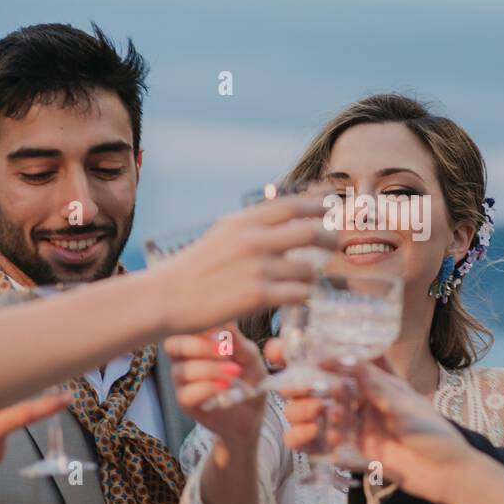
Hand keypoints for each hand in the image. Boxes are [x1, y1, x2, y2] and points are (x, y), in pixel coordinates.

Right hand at [150, 191, 337, 334]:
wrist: (167, 297)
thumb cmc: (194, 268)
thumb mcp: (222, 233)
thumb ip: (251, 225)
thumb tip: (282, 216)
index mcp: (243, 221)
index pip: (292, 205)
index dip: (319, 205)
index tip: (333, 207)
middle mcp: (254, 240)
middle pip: (311, 232)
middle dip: (330, 239)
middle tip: (336, 245)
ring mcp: (258, 268)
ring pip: (309, 268)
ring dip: (316, 275)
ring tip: (313, 279)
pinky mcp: (258, 296)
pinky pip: (299, 294)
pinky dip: (305, 296)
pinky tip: (302, 298)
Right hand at [164, 325, 266, 447]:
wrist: (252, 414)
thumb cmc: (249, 378)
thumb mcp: (250, 357)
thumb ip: (238, 342)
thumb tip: (227, 323)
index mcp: (196, 341)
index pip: (182, 327)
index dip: (197, 325)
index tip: (220, 331)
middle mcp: (184, 359)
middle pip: (172, 345)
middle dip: (199, 346)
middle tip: (225, 351)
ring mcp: (182, 381)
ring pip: (181, 370)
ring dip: (210, 369)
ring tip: (234, 373)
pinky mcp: (185, 402)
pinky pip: (186, 393)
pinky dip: (207, 388)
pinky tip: (225, 387)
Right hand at [281, 359, 475, 503]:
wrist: (445, 472)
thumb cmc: (433, 430)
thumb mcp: (406, 403)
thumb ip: (377, 385)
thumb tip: (352, 357)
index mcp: (367, 382)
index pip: (331, 364)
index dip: (309, 358)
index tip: (296, 354)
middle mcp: (352, 402)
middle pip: (309, 390)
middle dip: (300, 387)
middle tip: (310, 390)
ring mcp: (346, 428)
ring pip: (304, 416)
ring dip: (303, 412)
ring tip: (324, 415)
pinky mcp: (344, 455)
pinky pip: (313, 447)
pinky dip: (306, 440)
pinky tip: (318, 437)